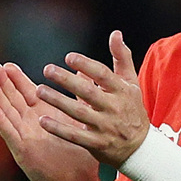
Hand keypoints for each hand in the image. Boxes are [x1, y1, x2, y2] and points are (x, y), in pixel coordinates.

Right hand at [0, 61, 98, 180]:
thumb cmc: (78, 152)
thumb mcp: (78, 121)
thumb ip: (78, 96)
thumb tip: (81, 72)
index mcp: (44, 114)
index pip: (27, 92)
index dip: (16, 79)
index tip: (7, 64)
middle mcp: (31, 124)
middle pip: (13, 99)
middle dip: (2, 83)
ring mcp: (25, 137)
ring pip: (8, 113)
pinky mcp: (23, 151)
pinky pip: (10, 134)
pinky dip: (1, 121)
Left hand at [35, 31, 149, 167]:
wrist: (140, 147)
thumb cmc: (132, 108)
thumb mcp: (131, 83)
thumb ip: (122, 57)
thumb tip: (115, 33)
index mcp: (122, 91)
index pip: (103, 75)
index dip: (86, 65)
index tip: (68, 57)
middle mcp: (114, 108)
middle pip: (88, 93)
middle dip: (67, 81)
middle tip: (48, 69)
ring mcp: (105, 127)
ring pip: (79, 113)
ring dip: (58, 101)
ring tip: (39, 90)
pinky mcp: (97, 144)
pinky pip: (75, 136)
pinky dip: (58, 129)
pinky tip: (42, 120)